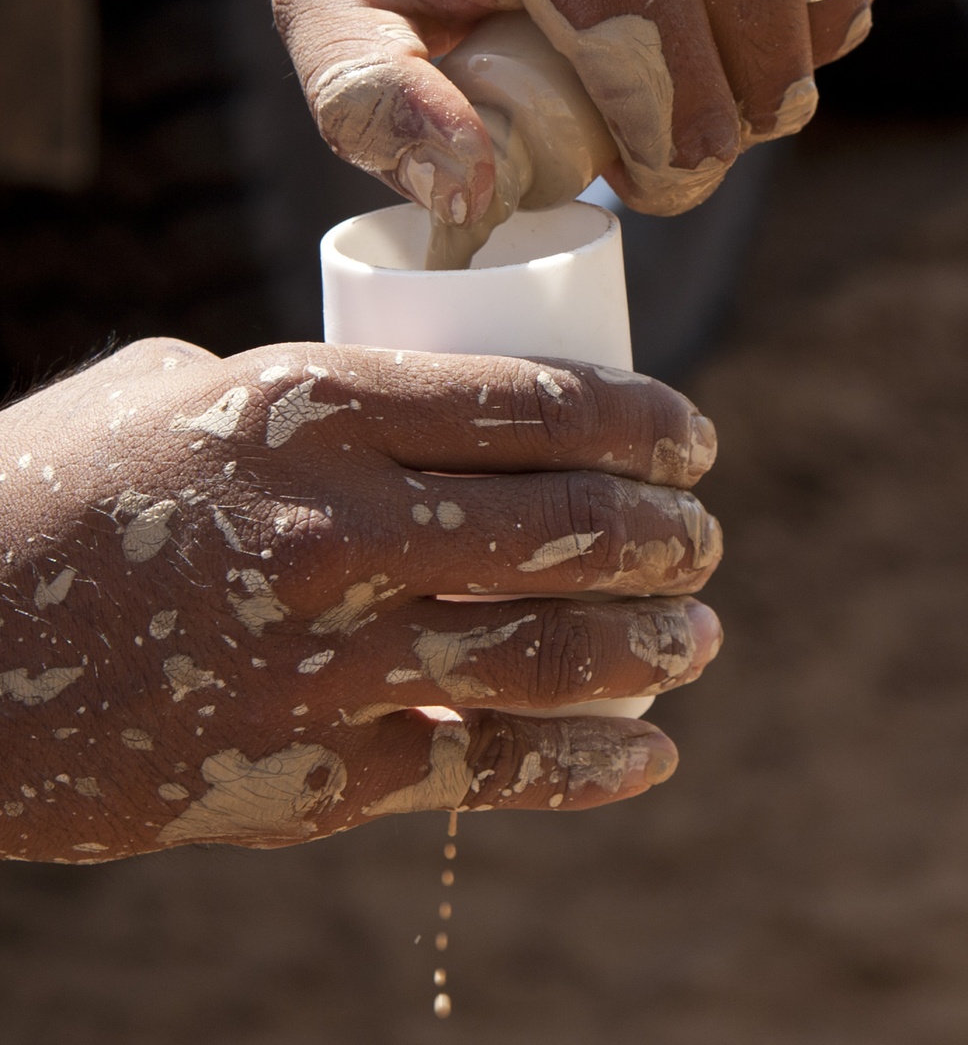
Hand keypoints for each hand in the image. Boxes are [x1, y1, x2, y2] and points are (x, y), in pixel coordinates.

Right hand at [0, 338, 721, 859]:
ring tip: (701, 637)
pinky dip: (577, 766)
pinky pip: (476, 767)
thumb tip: (402, 411)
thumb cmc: (49, 488)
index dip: (639, 421)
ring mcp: (325, 659)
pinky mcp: (305, 772)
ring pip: (541, 652)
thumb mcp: (172, 392)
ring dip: (648, 647)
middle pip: (560, 526)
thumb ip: (297, 393)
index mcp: (309, 404)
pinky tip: (644, 753)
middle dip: (665, 533)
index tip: (692, 437)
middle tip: (705, 536)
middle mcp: (335, 527)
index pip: (527, 403)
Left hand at [275, 0, 905, 221]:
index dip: (666, 172)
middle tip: (658, 100)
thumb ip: (369, 111)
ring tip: (697, 35)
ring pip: (830, 4)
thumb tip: (472, 195)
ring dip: (776, 47)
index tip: (629, 165)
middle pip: (774, 70)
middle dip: (723, 117)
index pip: (692, 119)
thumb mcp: (328, 5)